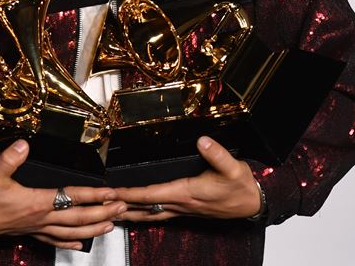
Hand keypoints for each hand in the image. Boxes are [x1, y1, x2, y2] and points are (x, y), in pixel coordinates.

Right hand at [0, 139, 126, 249]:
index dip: (93, 194)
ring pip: (72, 232)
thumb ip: (10, 158)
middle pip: (78, 217)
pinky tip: (81, 244)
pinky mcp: (30, 232)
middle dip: (103, 212)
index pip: (72, 197)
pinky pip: (55, 240)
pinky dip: (70, 242)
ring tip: (111, 225)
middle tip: (122, 208)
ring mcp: (37, 228)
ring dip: (93, 229)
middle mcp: (40, 218)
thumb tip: (24, 144)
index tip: (111, 192)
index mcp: (36, 202)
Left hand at [113, 136, 261, 222]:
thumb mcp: (232, 167)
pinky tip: (138, 213)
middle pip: (145, 207)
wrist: (254, 203)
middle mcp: (182, 204)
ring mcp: (183, 209)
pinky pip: (159, 214)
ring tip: (111, 211)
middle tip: (100, 204)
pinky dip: (144, 213)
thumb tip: (203, 141)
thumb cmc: (242, 186)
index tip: (113, 192)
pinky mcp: (187, 210)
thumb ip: (217, 154)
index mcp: (187, 192)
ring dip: (130, 212)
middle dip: (122, 206)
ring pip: (150, 214)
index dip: (130, 193)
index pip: (151, 194)